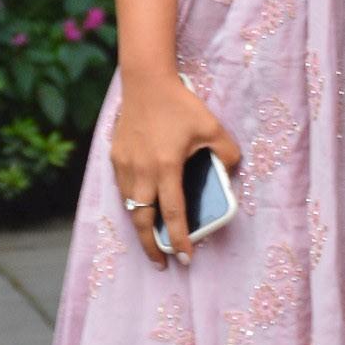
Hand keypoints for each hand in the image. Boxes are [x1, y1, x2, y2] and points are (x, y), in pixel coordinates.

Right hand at [110, 77, 241, 267]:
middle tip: (162, 262)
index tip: (185, 258)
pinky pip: (123, 189)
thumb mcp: (213, 127)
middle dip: (151, 246)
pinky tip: (142, 207)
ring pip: (130, 206)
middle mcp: (141, 171)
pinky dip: (132, 203)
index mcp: (166, 167)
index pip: (172, 214)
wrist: (146, 82)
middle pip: (143, 220)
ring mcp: (124, 165)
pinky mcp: (115, 157)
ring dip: (141, 226)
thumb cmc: (181, 104)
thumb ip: (227, 153)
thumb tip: (229, 172)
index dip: (179, 239)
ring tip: (153, 240)